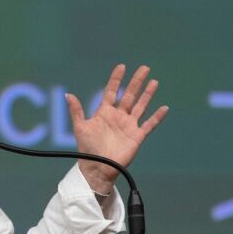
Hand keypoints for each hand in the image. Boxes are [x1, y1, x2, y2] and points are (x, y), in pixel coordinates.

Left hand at [65, 64, 167, 193]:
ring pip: (141, 106)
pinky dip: (157, 117)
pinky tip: (164, 108)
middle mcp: (118, 116)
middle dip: (136, 81)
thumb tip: (67, 94)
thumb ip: (76, 111)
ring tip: (154, 81)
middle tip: (144, 68)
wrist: (97, 167)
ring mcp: (128, 125)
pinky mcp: (137, 136)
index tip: (121, 66)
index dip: (116, 79)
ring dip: (147, 94)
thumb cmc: (87, 148)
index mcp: (104, 112)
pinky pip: (149, 124)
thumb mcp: (80, 127)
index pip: (112, 91)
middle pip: (129, 95)